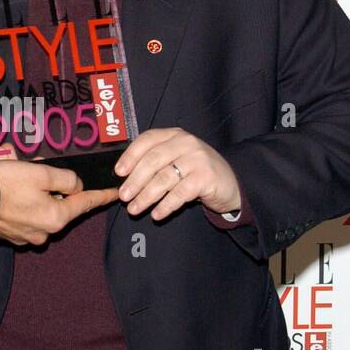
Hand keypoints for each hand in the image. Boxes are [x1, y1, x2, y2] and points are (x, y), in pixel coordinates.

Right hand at [0, 157, 118, 245]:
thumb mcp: (41, 172)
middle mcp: (46, 231)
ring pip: (44, 211)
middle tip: (42, 171)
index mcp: (57, 216)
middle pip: (63, 207)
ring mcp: (28, 236)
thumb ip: (66, 178)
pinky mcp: (13, 235)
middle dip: (58, 189)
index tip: (116, 193)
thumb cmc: (5, 185)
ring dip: (40, 196)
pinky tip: (12, 193)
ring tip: (22, 179)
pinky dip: (25, 205)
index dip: (102, 196)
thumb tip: (74, 185)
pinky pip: (27, 217)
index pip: (86, 203)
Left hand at [114, 127, 239, 220]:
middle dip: (135, 180)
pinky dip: (165, 205)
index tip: (118, 172)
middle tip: (123, 196)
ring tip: (134, 209)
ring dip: (146, 196)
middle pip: (153, 160)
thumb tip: (124, 177)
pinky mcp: (206, 177)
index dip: (130, 156)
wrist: (232, 183)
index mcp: (174, 135)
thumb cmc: (197, 173)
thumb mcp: (177, 160)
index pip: (147, 140)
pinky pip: (179, 193)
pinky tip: (156, 214)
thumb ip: (156, 162)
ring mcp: (197, 159)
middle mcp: (186, 143)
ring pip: (164, 178)